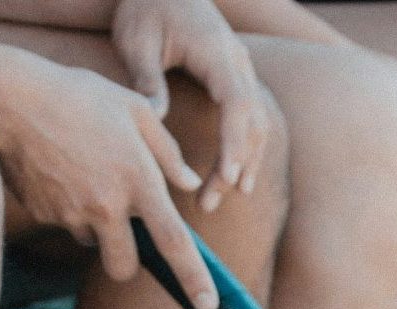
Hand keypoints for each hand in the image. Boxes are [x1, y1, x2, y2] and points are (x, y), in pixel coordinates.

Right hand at [0, 52, 217, 308]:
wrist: (9, 96)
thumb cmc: (78, 96)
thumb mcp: (133, 109)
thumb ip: (167, 151)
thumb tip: (190, 184)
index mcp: (138, 181)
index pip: (173, 242)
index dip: (193, 278)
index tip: (208, 307)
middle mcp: (106, 205)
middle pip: (124, 268)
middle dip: (126, 261)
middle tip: (121, 230)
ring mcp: (72, 214)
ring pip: (91, 243)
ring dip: (94, 226)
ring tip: (81, 176)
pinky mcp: (44, 215)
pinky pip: (64, 224)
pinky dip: (66, 207)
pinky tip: (57, 170)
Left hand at [112, 0, 276, 212]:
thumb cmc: (145, 7)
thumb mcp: (137, 40)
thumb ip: (148, 81)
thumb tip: (156, 122)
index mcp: (216, 51)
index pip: (237, 105)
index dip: (234, 145)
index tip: (225, 178)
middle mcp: (238, 62)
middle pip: (252, 123)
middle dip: (235, 165)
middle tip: (209, 202)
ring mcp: (241, 70)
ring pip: (258, 124)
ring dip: (244, 163)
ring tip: (222, 197)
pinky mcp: (236, 78)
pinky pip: (252, 119)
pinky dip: (246, 149)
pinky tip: (234, 176)